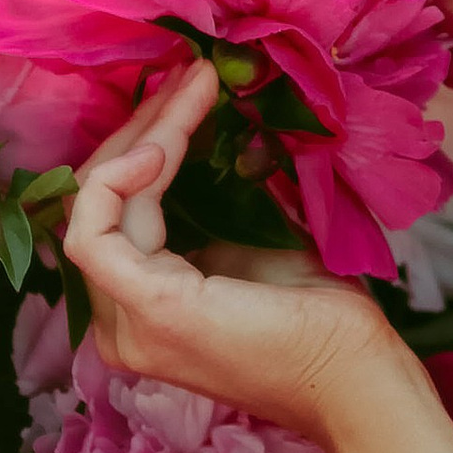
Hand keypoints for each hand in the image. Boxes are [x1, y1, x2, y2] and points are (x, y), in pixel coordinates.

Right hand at [60, 60, 395, 440]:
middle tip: (189, 75)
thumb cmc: (319, 318)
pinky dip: (117, 179)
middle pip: (97, 205)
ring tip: (192, 87)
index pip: (113, 214)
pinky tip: (162, 144)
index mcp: (140, 309)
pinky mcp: (148, 309)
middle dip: (139, 130)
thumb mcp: (255, 241)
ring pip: (96, 207)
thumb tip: (213, 120)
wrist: (356, 377)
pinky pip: (96, 231)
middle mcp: (118, 323)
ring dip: (141, 136)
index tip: (191, 90)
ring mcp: (127, 323)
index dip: (141, 145)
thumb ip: (219, 198)